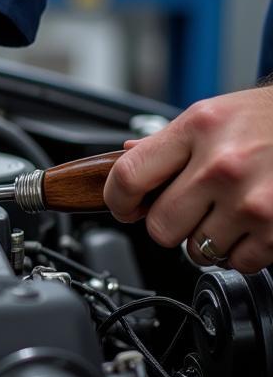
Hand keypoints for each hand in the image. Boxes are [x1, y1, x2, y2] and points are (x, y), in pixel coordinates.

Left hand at [104, 87, 272, 272]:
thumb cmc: (268, 118)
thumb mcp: (213, 115)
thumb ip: (167, 141)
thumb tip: (126, 158)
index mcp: (198, 129)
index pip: (129, 177)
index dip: (118, 201)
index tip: (125, 208)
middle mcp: (222, 165)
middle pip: (160, 226)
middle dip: (167, 224)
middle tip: (187, 209)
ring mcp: (251, 201)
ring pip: (196, 251)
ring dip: (206, 240)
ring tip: (226, 211)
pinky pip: (237, 262)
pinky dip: (240, 251)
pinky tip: (249, 224)